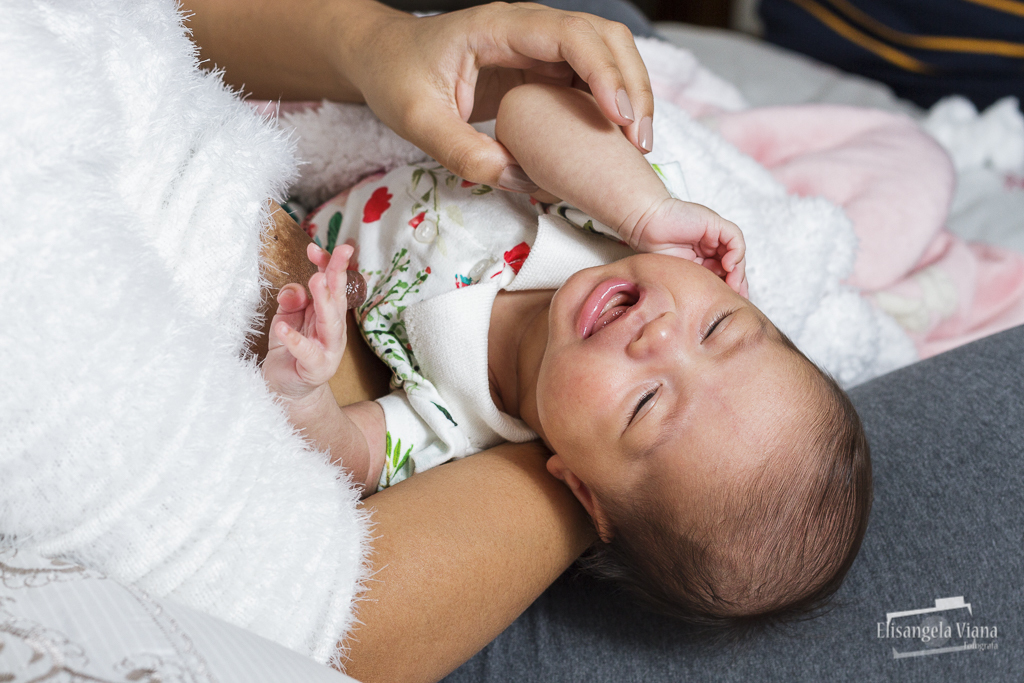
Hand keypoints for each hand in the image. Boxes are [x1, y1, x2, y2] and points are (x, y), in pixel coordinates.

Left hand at [263, 243, 354, 400]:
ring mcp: (328, 349)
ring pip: (330, 322)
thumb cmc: (290, 350)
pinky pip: (306, 351)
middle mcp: (332, 329)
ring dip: (324, 300)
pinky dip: (294, 339)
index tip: (315, 248)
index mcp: (327, 313)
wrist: (286, 388)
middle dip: (338, 273)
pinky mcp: (315, 368)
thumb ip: (291, 301)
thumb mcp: (287, 318)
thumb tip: (295, 289)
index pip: (332, 284)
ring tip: (315, 281)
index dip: (328, 265)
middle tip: (338, 253)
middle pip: (338, 297)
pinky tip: (281, 327)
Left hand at [342, 2, 653, 192]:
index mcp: (500, 26)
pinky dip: (610, 109)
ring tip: (635, 148)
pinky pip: (590, 81)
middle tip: (639, 144)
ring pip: (607, 57)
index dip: (604, 72)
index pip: (571, 35)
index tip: (620, 116)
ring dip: (631, 96)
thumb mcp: (416, 119)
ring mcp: (541, 48)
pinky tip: (614, 144)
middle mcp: (530, 29)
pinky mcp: (544, 71)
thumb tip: (519, 178)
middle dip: (633, 86)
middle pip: (605, 39)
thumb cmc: (397, 77)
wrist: (386, 59)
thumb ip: (461, 150)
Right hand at [628, 198, 747, 296]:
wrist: (644, 225)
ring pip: (737, 255)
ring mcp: (714, 236)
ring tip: (732, 285)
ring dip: (738, 271)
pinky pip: (735, 239)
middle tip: (737, 297)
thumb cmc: (653, 247)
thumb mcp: (678, 274)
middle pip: (734, 266)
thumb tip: (711, 299)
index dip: (729, 290)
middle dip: (738, 283)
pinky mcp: (716, 225)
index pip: (724, 276)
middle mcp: (710, 247)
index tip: (730, 306)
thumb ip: (696, 282)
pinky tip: (727, 265)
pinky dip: (736, 253)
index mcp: (702, 259)